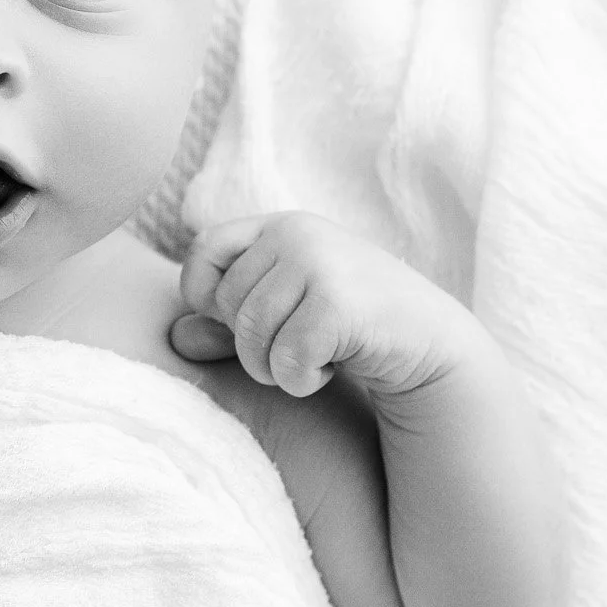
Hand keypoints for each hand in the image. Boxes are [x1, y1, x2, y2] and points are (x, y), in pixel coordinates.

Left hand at [169, 212, 488, 397]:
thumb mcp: (285, 315)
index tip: (232, 322)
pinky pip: (285, 359)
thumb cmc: (349, 329)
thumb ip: (227, 323)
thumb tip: (175, 337)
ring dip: (274, 368)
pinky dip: (301, 380)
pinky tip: (332, 368)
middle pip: (226, 303)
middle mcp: (298, 234)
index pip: (204, 248)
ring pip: (251, 334)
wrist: (431, 346)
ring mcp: (320, 264)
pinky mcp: (338, 304)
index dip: (203, 293)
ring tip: (311, 360)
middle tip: (293, 351)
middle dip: (250, 346)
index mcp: (281, 227)